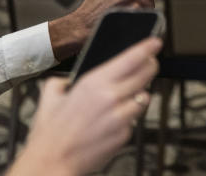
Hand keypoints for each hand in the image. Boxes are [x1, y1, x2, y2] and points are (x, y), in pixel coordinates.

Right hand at [7, 36, 161, 175]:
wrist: (52, 163)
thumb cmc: (50, 133)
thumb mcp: (50, 97)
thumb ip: (61, 82)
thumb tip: (66, 81)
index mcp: (94, 82)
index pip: (131, 58)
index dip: (147, 48)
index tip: (155, 42)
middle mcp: (111, 97)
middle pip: (146, 74)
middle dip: (150, 67)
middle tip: (149, 64)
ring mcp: (121, 117)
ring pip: (144, 97)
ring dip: (138, 95)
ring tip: (124, 98)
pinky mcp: (124, 135)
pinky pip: (134, 120)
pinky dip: (128, 118)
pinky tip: (113, 121)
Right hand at [48, 0, 162, 60]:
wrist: (83, 26)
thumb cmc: (92, 7)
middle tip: (144, 1)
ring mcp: (132, 5)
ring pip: (150, 6)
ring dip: (144, 9)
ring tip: (127, 12)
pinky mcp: (133, 18)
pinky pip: (145, 17)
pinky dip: (140, 18)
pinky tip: (128, 19)